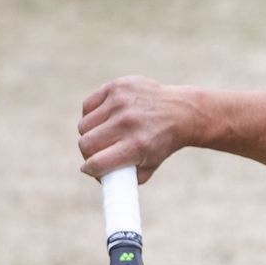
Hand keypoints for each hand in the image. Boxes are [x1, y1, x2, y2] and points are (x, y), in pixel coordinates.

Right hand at [76, 76, 202, 181]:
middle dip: (87, 153)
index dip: (90, 169)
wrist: (181, 111)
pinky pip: (88, 105)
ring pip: (84, 125)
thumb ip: (126, 177)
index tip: (90, 168)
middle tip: (95, 153)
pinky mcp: (116, 86)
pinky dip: (91, 114)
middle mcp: (127, 122)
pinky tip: (103, 118)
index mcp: (136, 146)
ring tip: (101, 135)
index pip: (97, 162)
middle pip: (86, 143)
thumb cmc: (162, 141)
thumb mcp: (150, 165)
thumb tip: (101, 178)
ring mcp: (120, 102)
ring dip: (89, 133)